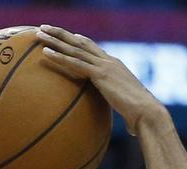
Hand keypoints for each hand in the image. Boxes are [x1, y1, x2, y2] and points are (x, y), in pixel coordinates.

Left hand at [37, 25, 166, 135]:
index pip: (93, 49)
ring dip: (55, 40)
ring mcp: (105, 66)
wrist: (147, 112)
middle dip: (62, 34)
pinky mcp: (101, 74)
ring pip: (75, 49)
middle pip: (81, 42)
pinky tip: (45, 52)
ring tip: (39, 33)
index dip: (79, 40)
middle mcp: (109, 61)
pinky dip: (59, 57)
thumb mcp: (125, 105)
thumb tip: (124, 123)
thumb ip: (118, 105)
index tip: (66, 35)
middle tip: (45, 27)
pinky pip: (75, 63)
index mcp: (115, 66)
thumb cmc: (138, 115)